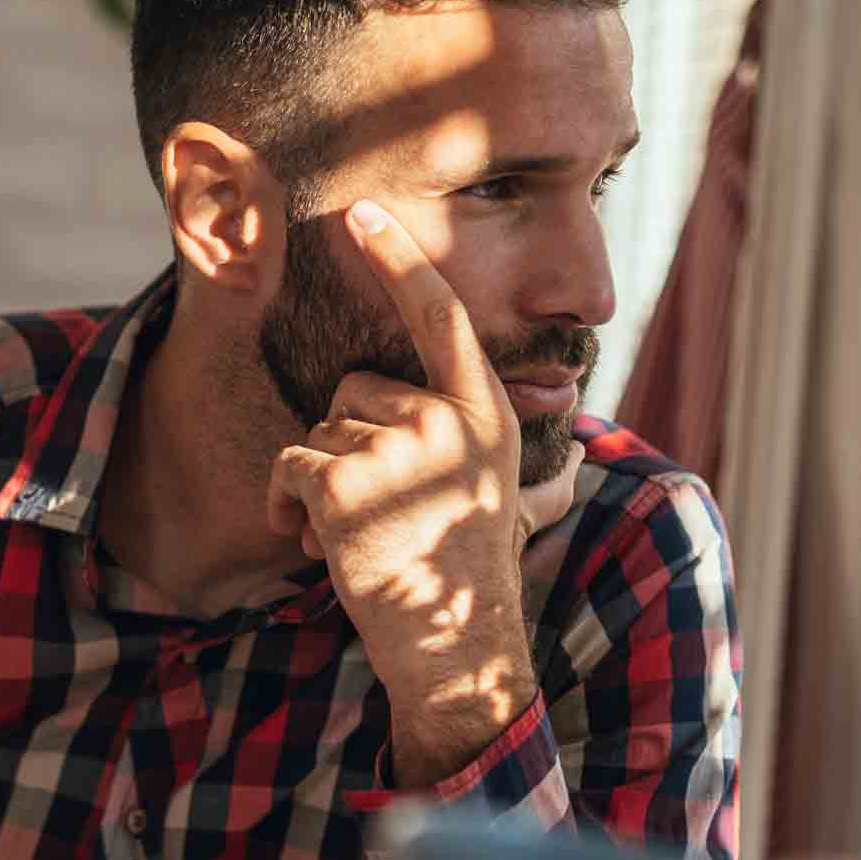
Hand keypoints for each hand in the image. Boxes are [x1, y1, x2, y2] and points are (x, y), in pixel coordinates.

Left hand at [263, 199, 582, 785]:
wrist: (456, 648)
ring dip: (318, 484)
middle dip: (347, 444)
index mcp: (485, 411)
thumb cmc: (466, 570)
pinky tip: (312, 543)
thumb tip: (575, 436)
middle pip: (354, 388)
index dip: (399, 260)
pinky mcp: (345, 484)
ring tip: (358, 536)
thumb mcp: (494, 488)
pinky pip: (289, 464)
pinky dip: (285, 504)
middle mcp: (446, 420)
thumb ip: (486, 443)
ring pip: (319, 429)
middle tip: (379, 510)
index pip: (440, 317)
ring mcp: (397, 450)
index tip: (363, 211)